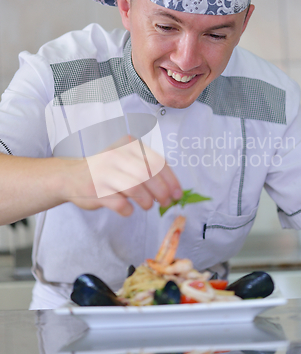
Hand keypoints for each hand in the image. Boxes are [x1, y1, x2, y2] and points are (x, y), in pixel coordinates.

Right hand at [65, 135, 181, 215]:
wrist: (70, 177)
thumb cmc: (106, 170)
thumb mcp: (126, 160)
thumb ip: (148, 168)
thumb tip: (173, 188)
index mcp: (128, 144)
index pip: (157, 162)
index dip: (171, 180)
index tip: (178, 194)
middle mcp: (116, 154)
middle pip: (148, 175)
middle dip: (162, 192)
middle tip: (166, 202)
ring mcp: (104, 172)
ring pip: (135, 188)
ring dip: (147, 201)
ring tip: (147, 205)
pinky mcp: (96, 189)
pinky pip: (120, 203)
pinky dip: (128, 209)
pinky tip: (129, 208)